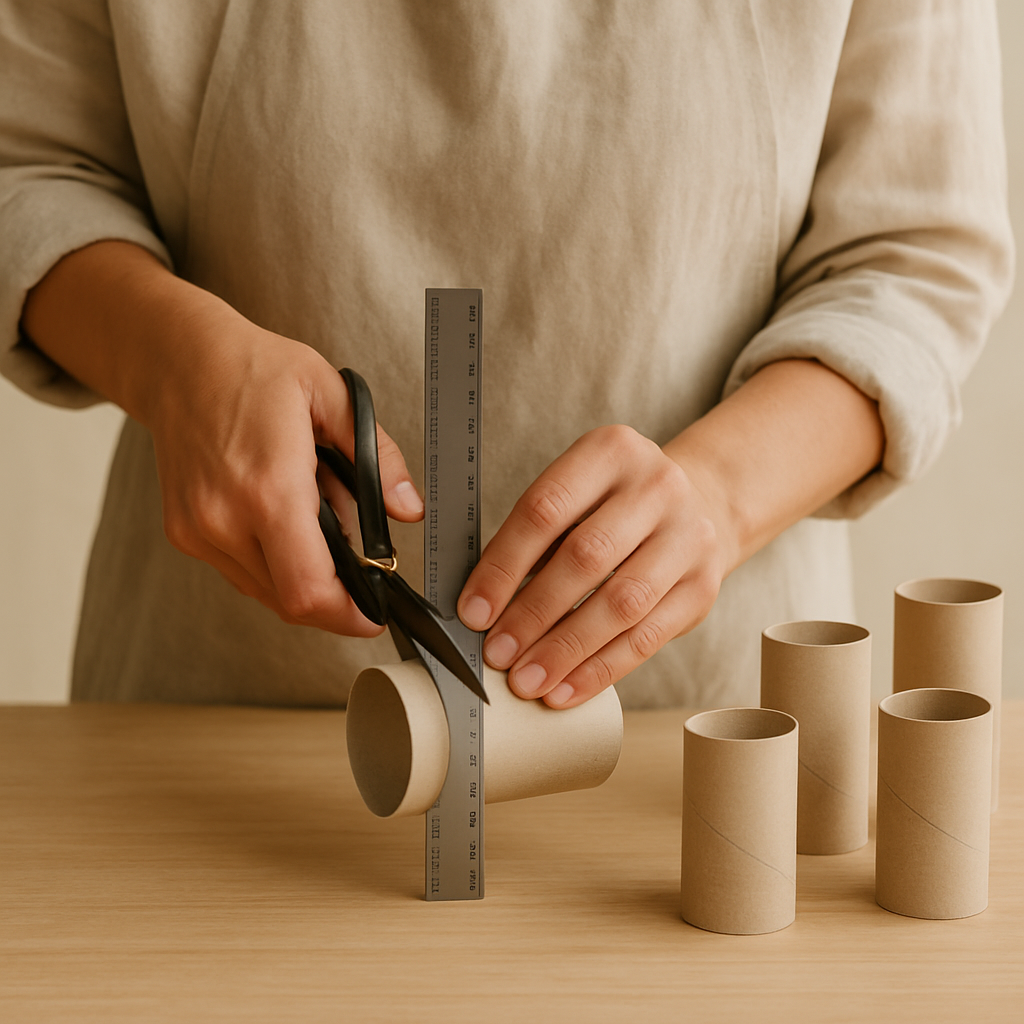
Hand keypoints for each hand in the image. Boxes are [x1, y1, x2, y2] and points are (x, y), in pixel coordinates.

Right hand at [145, 306, 422, 634]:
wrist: (178, 360)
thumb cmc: (255, 370)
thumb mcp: (334, 394)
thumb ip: (378, 459)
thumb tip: (408, 509)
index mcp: (269, 487)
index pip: (309, 588)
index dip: (349, 614)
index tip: (375, 613)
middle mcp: (224, 518)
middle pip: (290, 602)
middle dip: (335, 600)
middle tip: (362, 575)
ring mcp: (199, 530)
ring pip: (265, 593)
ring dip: (303, 580)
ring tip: (317, 526)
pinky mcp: (185, 533)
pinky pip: (242, 574)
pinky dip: (273, 565)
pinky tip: (285, 523)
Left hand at [457, 425, 729, 706]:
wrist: (701, 504)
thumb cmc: (613, 506)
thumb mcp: (577, 494)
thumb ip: (534, 540)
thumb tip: (482, 609)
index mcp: (610, 452)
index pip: (545, 510)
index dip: (504, 566)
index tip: (473, 611)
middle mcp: (657, 486)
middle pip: (585, 557)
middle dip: (533, 613)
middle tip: (497, 653)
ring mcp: (689, 536)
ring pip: (621, 603)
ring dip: (567, 649)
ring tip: (527, 681)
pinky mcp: (703, 585)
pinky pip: (647, 637)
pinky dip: (601, 669)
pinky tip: (566, 690)